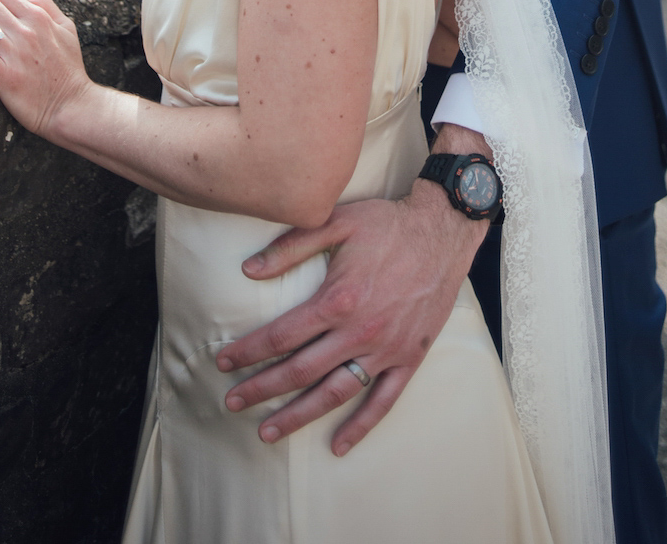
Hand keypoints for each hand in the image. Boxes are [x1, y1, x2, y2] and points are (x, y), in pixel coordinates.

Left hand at [216, 175, 486, 455]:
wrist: (443, 231)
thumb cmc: (387, 223)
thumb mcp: (337, 221)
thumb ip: (292, 245)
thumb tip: (249, 269)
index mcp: (338, 300)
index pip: (282, 335)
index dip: (249, 351)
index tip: (223, 362)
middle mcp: (360, 332)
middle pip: (300, 371)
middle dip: (262, 389)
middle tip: (232, 403)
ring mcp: (385, 350)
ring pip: (335, 393)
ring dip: (299, 416)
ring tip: (267, 432)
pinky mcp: (409, 358)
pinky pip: (382, 401)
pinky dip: (360, 426)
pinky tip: (338, 444)